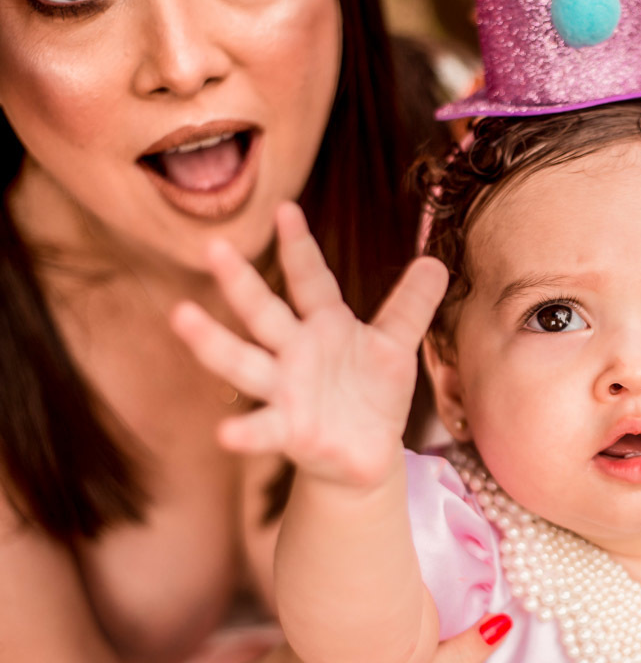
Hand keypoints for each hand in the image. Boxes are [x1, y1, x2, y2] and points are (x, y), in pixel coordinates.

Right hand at [171, 202, 447, 487]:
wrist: (366, 454)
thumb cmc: (372, 393)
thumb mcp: (395, 346)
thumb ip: (411, 306)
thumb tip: (437, 262)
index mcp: (325, 325)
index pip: (310, 279)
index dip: (299, 246)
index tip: (286, 209)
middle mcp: (296, 352)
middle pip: (263, 312)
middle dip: (240, 282)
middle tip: (214, 247)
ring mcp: (286, 390)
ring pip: (243, 362)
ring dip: (213, 343)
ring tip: (182, 316)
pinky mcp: (287, 431)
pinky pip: (262, 429)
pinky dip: (245, 432)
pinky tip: (225, 432)